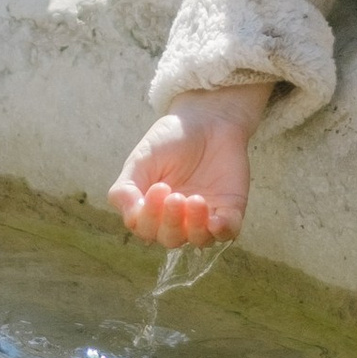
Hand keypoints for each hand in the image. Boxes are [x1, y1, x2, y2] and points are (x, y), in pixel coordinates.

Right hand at [110, 84, 274, 244]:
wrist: (208, 118)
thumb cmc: (170, 139)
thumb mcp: (141, 159)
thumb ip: (125, 189)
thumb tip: (129, 217)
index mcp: (153, 209)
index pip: (146, 229)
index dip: (148, 217)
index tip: (158, 188)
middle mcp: (179, 218)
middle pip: (170, 239)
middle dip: (170, 222)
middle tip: (175, 196)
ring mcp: (205, 216)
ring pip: (199, 240)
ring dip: (194, 226)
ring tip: (195, 200)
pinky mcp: (231, 209)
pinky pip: (228, 232)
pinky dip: (221, 231)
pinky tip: (216, 220)